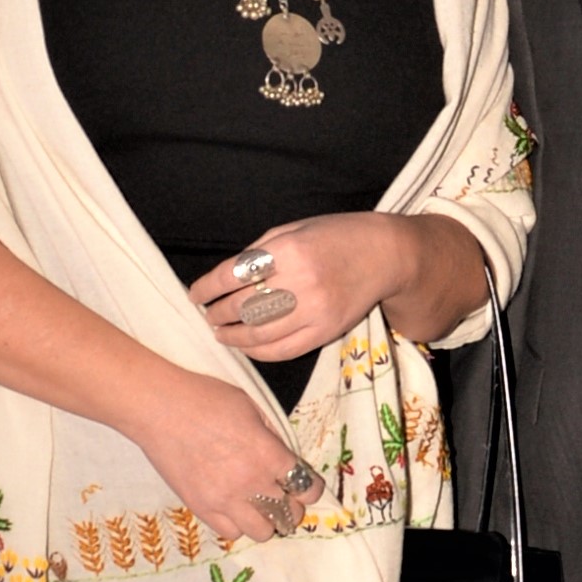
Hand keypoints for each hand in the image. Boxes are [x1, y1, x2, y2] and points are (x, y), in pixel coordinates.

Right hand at [125, 369, 322, 546]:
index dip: (311, 489)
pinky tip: (234, 509)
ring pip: (262, 532)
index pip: (306, 487)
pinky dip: (238, 524)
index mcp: (268, 454)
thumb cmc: (205, 398)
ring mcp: (225, 499)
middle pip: (289, 514)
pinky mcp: (201, 508)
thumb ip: (272, 435)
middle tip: (284, 498)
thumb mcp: (251, 407)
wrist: (159, 408)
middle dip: (292, 507)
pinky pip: (230, 532)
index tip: (307, 486)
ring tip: (259, 508)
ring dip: (267, 521)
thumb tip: (282, 455)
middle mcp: (251, 482)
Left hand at [190, 215, 414, 364]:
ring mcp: (315, 311)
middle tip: (207, 315)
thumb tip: (227, 277)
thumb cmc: (337, 236)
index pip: (232, 275)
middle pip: (242, 307)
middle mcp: (301, 282)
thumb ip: (261, 251)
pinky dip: (259, 352)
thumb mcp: (295, 229)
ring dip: (233, 337)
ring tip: (221, 333)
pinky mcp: (326, 331)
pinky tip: (246, 347)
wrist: (386, 256)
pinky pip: (284, 349)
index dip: (207, 288)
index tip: (196, 294)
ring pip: (260, 334)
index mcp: (288, 251)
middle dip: (217, 314)